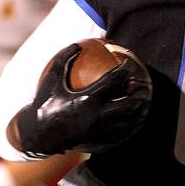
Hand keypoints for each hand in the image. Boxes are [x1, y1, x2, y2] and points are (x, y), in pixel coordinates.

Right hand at [9, 43, 151, 156]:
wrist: (38, 134)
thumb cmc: (45, 103)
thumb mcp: (52, 79)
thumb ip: (64, 59)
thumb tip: (78, 43)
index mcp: (87, 98)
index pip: (113, 81)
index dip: (124, 71)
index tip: (130, 65)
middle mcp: (96, 115)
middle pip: (127, 104)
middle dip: (139, 94)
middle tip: (145, 86)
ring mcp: (99, 131)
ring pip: (127, 122)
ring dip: (139, 112)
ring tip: (146, 105)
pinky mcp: (98, 141)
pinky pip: (119, 135)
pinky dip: (130, 128)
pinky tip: (134, 124)